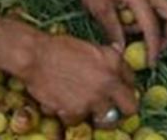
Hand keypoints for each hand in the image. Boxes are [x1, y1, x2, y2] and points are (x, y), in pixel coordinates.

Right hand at [0, 10, 137, 127]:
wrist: (34, 55)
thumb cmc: (57, 47)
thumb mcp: (88, 46)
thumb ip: (105, 56)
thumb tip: (117, 52)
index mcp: (114, 61)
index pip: (131, 81)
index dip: (123, 87)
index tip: (116, 92)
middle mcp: (110, 81)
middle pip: (130, 107)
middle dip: (122, 110)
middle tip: (110, 110)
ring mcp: (95, 99)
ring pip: (106, 120)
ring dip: (96, 115)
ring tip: (83, 108)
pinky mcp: (77, 111)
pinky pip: (79, 120)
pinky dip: (70, 115)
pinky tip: (62, 104)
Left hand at [69, 0, 166, 65]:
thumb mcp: (99, 7)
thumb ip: (113, 29)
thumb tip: (122, 51)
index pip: (152, 27)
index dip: (154, 48)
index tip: (151, 63)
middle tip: (155, 51)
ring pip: (166, 12)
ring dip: (154, 27)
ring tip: (128, 32)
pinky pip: (155, 7)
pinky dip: (148, 18)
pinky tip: (126, 20)